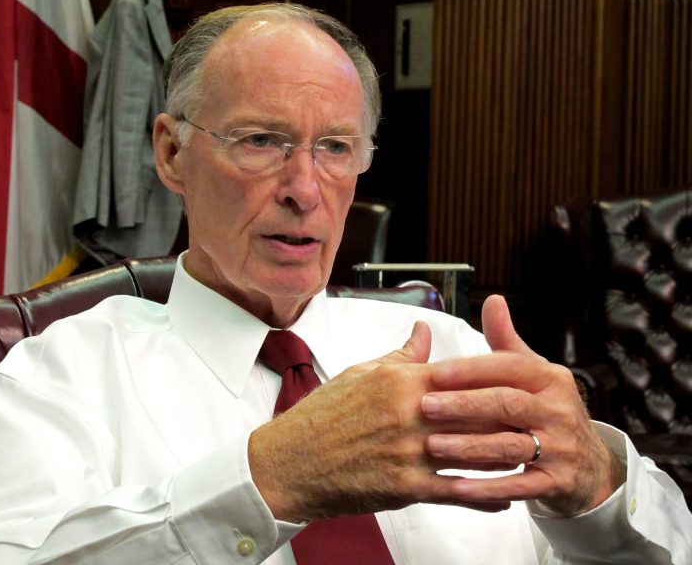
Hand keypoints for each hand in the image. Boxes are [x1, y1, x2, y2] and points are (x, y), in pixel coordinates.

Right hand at [248, 321, 513, 522]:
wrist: (291, 462)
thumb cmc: (321, 417)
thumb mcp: (359, 374)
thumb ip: (399, 356)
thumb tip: (423, 332)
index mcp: (399, 381)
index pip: (463, 374)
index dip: (498, 378)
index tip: (523, 381)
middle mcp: (409, 413)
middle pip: (477, 412)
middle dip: (512, 416)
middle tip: (538, 419)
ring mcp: (409, 451)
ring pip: (474, 453)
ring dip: (506, 455)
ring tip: (528, 455)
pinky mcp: (405, 486)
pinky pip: (456, 492)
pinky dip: (484, 496)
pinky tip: (502, 497)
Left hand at [421, 294, 624, 515]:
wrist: (590, 466)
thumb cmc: (546, 410)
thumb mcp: (533, 374)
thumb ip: (507, 341)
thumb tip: (493, 300)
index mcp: (549, 378)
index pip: (508, 367)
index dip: (470, 369)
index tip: (434, 372)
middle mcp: (559, 410)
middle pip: (508, 404)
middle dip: (464, 405)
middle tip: (425, 406)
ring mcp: (561, 448)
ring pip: (510, 445)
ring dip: (468, 447)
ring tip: (431, 445)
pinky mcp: (558, 482)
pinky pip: (518, 486)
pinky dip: (486, 487)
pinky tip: (455, 486)